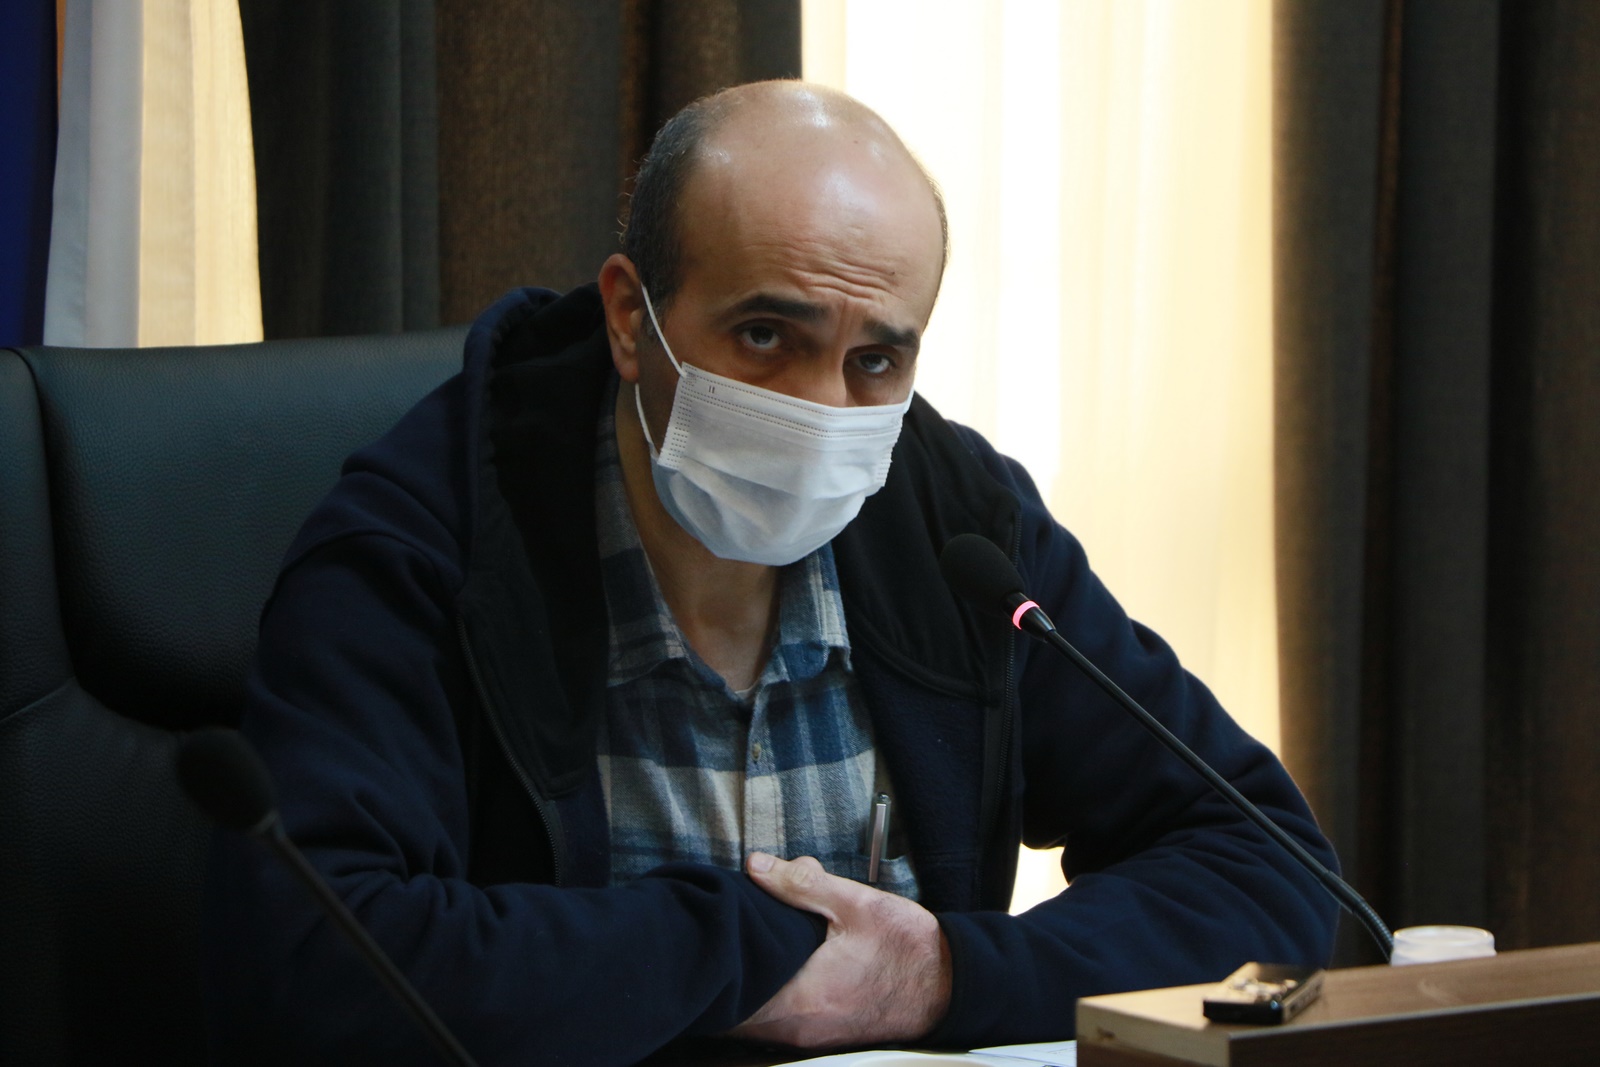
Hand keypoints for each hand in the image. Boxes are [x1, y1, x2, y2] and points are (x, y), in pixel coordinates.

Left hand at [730, 852, 951, 1047]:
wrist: (950, 984)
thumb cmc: (908, 948)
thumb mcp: (855, 903)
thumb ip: (800, 884)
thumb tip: (756, 866)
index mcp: (803, 995)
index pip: (732, 999)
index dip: (716, 969)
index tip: (708, 942)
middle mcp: (800, 1026)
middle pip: (735, 1012)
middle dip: (727, 976)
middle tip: (724, 941)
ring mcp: (810, 1036)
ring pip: (754, 1019)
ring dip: (746, 989)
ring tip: (748, 951)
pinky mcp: (821, 1035)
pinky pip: (776, 1023)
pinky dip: (766, 999)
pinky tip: (776, 969)